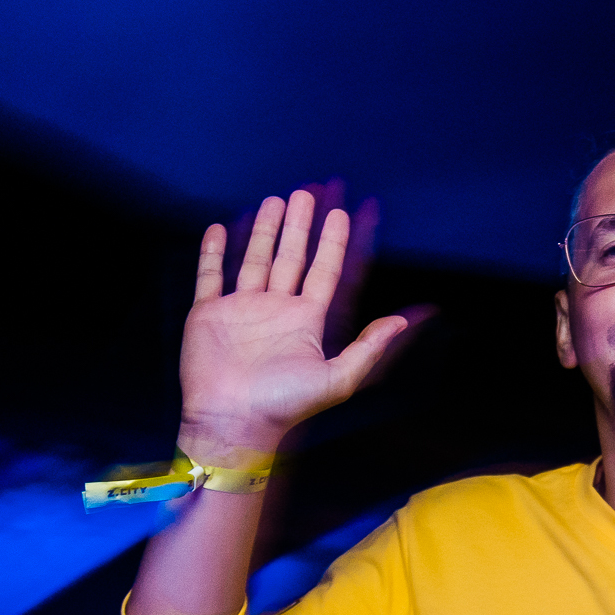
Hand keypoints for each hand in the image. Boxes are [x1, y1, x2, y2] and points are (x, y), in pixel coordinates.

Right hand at [179, 188, 409, 462]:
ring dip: (265, 230)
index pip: (326, 270)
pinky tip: (221, 227)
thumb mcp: (339, 377)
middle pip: (292, 256)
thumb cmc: (286, 405)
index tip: (345, 211)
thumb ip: (370, 346)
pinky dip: (213, 252)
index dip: (337, 241)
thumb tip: (406, 319)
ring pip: (256, 259)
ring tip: (275, 199)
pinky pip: (211, 275)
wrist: (233, 422)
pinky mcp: (208, 314)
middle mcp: (276, 309)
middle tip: (308, 191)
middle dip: (301, 225)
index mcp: (307, 320)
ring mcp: (241, 309)